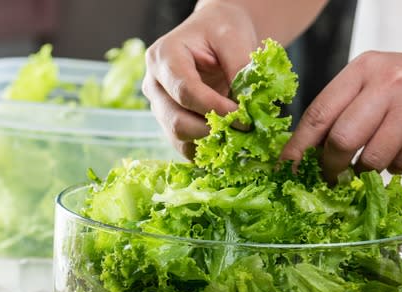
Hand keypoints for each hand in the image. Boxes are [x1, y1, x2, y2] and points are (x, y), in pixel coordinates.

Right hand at [142, 3, 258, 158]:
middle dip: (212, 131)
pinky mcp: (171, 123)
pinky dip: (208, 151)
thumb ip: (240, 68)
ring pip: (178, 139)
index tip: (243, 117)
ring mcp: (160, 106)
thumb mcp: (234, 38)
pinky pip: (185, 147)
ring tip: (238, 139)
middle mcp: (155, 84)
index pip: (185, 91)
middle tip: (244, 132)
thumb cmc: (221, 31)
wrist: (214, 34)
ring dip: (210, 144)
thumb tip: (247, 105)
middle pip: (176, 121)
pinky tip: (229, 144)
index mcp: (164, 57)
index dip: (215, 109)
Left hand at [280, 49, 401, 181]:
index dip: (299, 146)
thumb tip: (306, 155)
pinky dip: (398, 166)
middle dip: (332, 166)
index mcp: (362, 70)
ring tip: (374, 160)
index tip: (286, 169)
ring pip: (373, 157)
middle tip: (331, 178)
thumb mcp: (372, 83)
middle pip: (343, 138)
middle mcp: (386, 81)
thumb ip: (342, 111)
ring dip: (368, 170)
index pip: (320, 113)